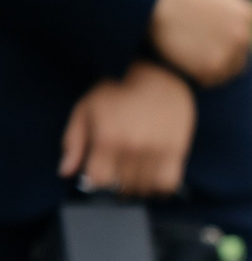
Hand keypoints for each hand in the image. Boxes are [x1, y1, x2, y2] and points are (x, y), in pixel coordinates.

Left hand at [59, 63, 195, 195]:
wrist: (157, 72)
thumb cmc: (117, 88)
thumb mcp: (85, 108)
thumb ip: (73, 141)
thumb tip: (66, 172)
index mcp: (107, 137)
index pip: (98, 180)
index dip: (95, 181)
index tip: (98, 174)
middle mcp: (133, 147)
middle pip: (122, 186)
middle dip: (115, 184)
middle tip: (116, 174)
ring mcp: (157, 151)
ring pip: (144, 188)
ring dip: (137, 188)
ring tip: (133, 176)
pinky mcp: (177, 151)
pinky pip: (168, 184)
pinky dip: (159, 188)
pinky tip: (153, 180)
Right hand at [150, 0, 251, 85]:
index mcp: (247, 14)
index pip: (242, 32)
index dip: (223, 31)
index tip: (204, 26)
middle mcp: (243, 36)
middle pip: (238, 53)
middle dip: (222, 50)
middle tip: (196, 42)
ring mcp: (227, 54)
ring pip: (227, 70)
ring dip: (215, 65)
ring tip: (192, 54)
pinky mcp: (209, 69)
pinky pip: (211, 80)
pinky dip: (201, 76)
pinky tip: (186, 64)